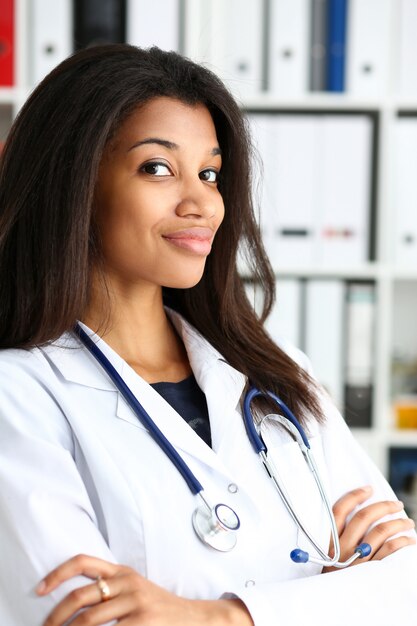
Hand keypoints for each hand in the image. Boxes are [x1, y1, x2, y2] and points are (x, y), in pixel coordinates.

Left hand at [37, 554, 253, 625]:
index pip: (83, 562)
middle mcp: (127, 582)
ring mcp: (135, 603)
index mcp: (122, 571)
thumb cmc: (156, 607)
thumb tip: (71, 601)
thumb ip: (108, 587)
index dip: (57, 574)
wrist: (193, 618)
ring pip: (89, 620)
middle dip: (56, 616)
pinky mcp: (142, 623)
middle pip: (80, 595)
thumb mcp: (133, 589)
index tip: (39, 590)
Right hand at [323, 486, 415, 571]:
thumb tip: (361, 519)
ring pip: (381, 531)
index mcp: (329, 542)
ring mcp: (359, 561)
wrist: (332, 608)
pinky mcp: (373, 574)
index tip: (369, 488)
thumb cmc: (333, 580)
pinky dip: (402, 542)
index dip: (355, 495)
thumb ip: (338, 540)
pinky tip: (409, 540)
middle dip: (383, 506)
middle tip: (396, 504)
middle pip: (364, 517)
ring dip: (398, 523)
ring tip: (408, 522)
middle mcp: (343, 549)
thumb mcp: (327, 559)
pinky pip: (391, 551)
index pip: (339, 510)